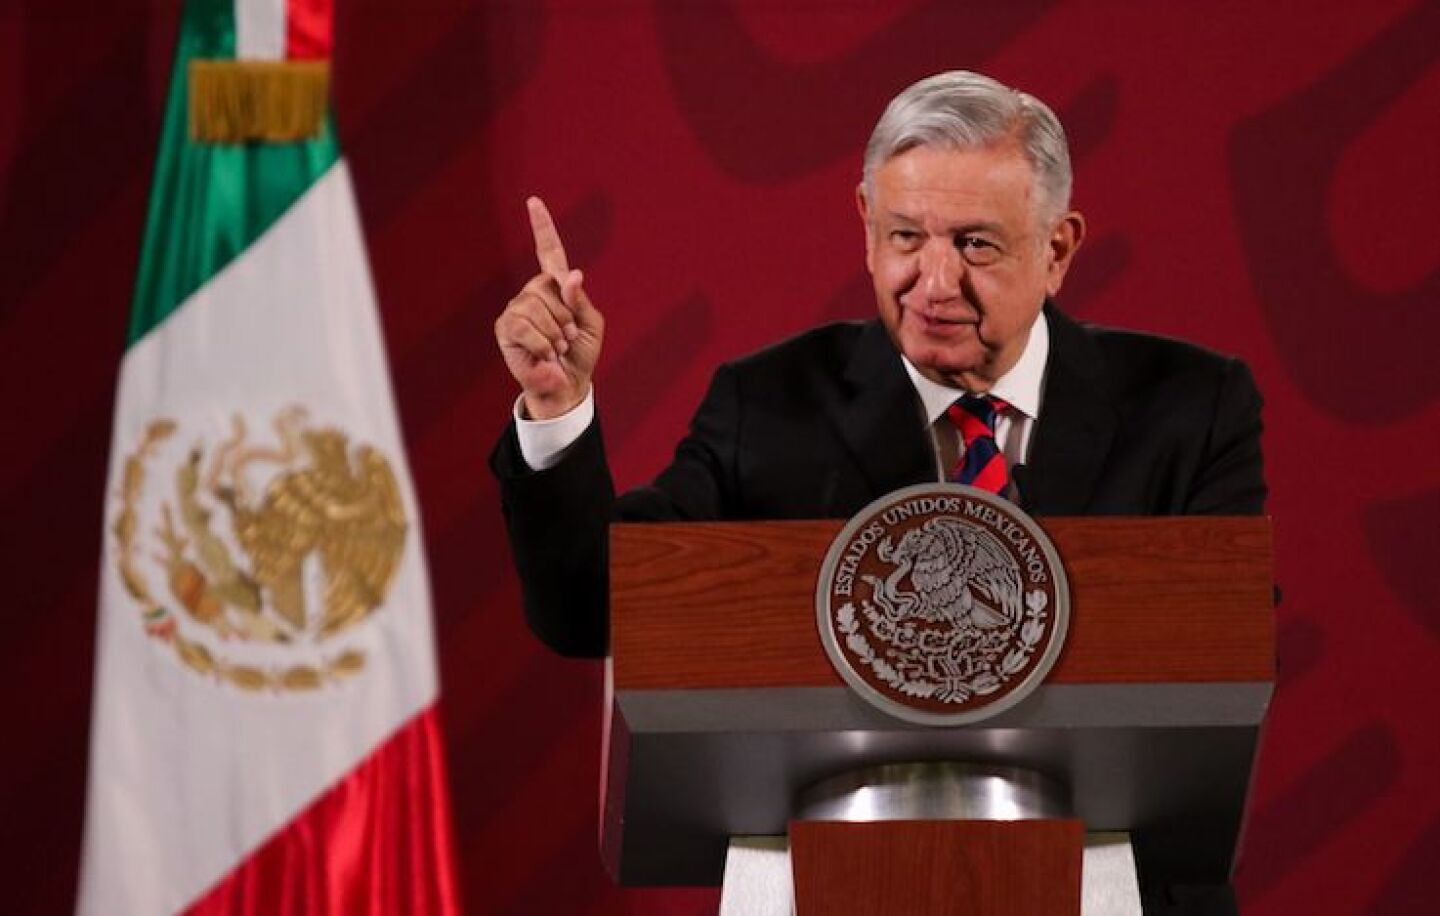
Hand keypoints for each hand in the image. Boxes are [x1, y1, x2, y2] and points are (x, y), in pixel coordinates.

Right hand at [494, 197, 605, 418]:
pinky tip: (544, 354)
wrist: (567, 386)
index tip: (533, 201)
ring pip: (536, 307)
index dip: (542, 226)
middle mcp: (532, 293)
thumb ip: (580, 300)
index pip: (548, 251)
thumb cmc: (579, 355)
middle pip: (549, 286)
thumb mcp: (590, 325)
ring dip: (555, 334)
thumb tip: (571, 275)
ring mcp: (516, 309)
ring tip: (555, 348)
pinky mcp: (505, 328)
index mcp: (555, 287)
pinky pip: (525, 326)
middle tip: (566, 339)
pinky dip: (542, 344)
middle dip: (566, 317)